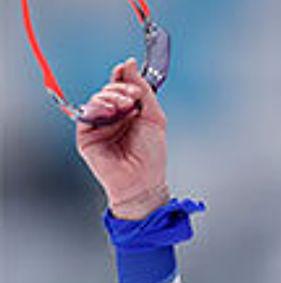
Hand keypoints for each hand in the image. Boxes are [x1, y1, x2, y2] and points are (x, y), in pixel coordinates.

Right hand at [75, 58, 168, 219]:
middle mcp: (113, 116)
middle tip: (133, 96)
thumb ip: (144, 91)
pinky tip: (111, 110)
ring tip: (125, 106)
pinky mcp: (86, 134)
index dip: (123, 76)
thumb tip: (129, 64)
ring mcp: (99, 125)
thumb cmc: (151, 154)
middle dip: (121, 87)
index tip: (127, 67)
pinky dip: (98, 106)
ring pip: (98, 98)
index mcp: (130, 112)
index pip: (122, 86)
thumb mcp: (154, 117)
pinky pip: (86, 112)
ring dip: (111, 96)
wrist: (143, 180)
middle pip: (110, 90)